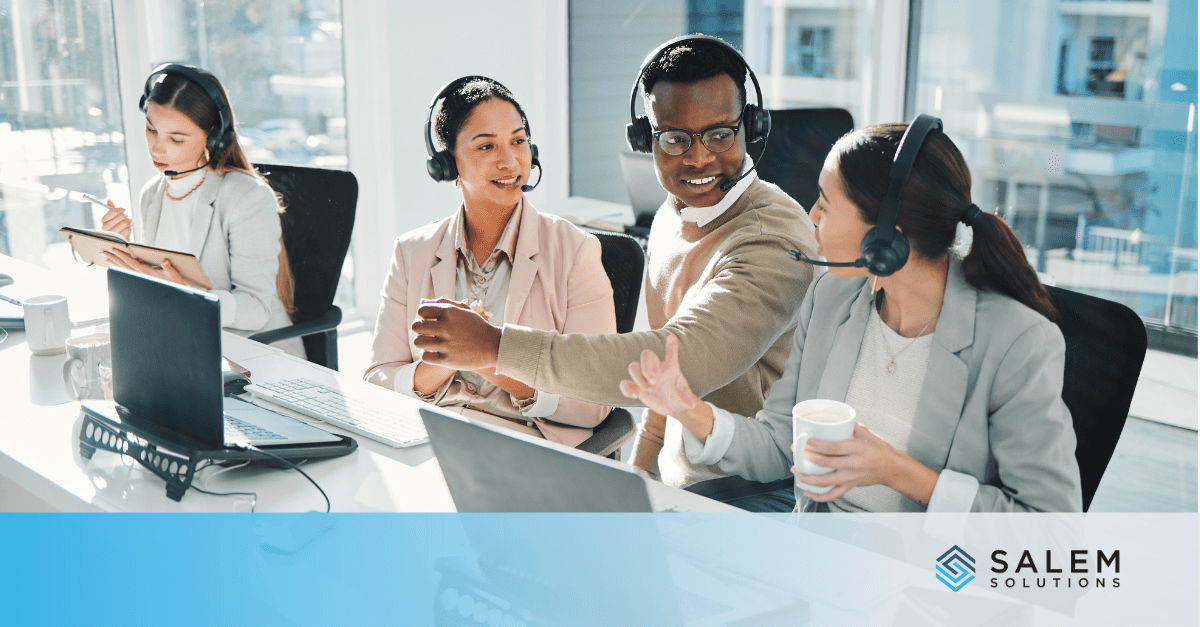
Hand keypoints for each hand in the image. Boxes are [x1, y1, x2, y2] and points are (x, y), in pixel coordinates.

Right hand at [100, 201, 131, 239]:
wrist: (120, 239)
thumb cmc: (117, 226)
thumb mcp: (114, 217)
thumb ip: (111, 209)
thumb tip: (108, 200)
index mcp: (103, 221)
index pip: (112, 211)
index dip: (119, 210)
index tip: (123, 210)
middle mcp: (105, 228)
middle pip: (121, 217)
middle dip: (125, 218)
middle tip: (125, 220)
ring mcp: (111, 234)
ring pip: (125, 223)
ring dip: (128, 224)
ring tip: (126, 226)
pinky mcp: (118, 240)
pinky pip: (127, 230)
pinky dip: (129, 230)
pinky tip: (126, 231)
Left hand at [103, 249, 185, 284]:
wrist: (175, 293)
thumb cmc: (174, 284)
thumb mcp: (173, 275)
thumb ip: (168, 267)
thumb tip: (164, 261)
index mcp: (146, 272)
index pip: (131, 262)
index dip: (122, 255)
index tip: (114, 249)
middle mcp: (141, 275)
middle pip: (124, 265)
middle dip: (114, 257)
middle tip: (103, 251)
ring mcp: (141, 277)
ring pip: (124, 268)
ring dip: (115, 262)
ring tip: (106, 257)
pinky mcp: (143, 277)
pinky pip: (128, 271)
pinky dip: (121, 267)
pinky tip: (116, 265)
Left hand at [412, 301, 501, 370]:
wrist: (494, 345)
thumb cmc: (476, 326)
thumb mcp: (463, 309)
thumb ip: (443, 302)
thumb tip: (422, 301)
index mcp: (450, 311)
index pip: (421, 310)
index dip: (423, 315)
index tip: (430, 320)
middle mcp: (447, 327)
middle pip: (416, 326)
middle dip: (419, 328)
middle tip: (427, 332)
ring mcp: (447, 344)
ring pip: (418, 342)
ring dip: (421, 342)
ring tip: (429, 342)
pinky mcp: (448, 360)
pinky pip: (425, 356)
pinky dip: (426, 354)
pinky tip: (433, 352)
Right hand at [619, 335, 707, 432]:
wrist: (673, 407)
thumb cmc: (681, 399)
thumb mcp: (686, 401)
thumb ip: (687, 400)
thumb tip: (691, 404)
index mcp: (670, 368)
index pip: (670, 354)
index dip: (671, 346)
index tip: (672, 337)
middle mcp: (656, 370)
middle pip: (646, 355)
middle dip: (646, 366)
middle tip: (653, 381)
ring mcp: (644, 378)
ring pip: (633, 367)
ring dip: (638, 378)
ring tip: (649, 390)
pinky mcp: (637, 388)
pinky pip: (625, 383)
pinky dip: (626, 389)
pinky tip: (635, 396)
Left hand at [791, 423, 909, 501]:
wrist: (893, 468)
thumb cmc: (879, 449)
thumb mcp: (867, 433)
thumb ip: (851, 425)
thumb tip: (835, 417)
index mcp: (857, 449)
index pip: (833, 447)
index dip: (816, 445)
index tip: (804, 441)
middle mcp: (853, 464)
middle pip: (826, 463)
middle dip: (807, 458)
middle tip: (796, 451)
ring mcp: (851, 477)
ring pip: (826, 482)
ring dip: (808, 478)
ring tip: (796, 471)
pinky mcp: (851, 486)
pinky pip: (833, 494)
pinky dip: (819, 496)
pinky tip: (807, 492)